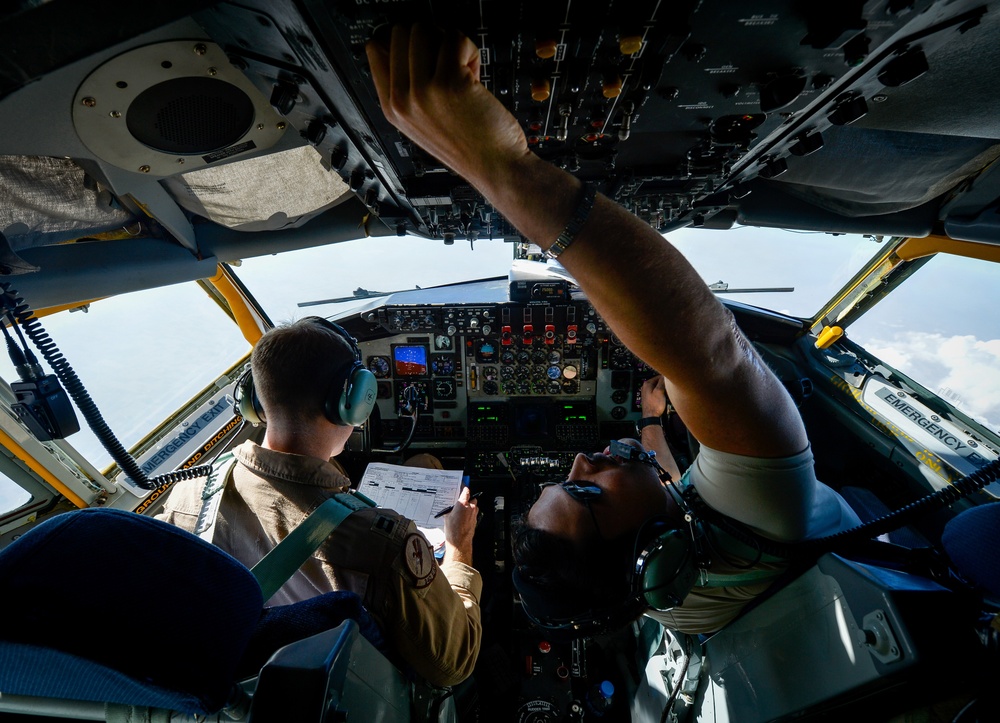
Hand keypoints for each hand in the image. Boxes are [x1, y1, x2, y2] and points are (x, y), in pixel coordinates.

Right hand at [365, 24, 529, 190]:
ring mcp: (424, 91)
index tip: (422, 50)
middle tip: (445, 64)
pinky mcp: (450, 82)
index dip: (402, 41)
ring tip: (461, 70)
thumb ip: (408, 89)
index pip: (375, 49)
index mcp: (391, 108)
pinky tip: (475, 76)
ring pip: (426, 30)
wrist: (495, 167)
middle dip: (428, 39)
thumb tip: (409, 43)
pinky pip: (455, 39)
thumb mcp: (422, 123)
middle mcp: (403, 99)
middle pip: (400, 33)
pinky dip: (470, 51)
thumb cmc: (468, 146)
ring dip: (449, 43)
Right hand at [442, 486, 477, 564]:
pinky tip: (462, 519)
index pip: (466, 491)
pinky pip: (473, 514)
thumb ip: (450, 509)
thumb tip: (451, 508)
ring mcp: (474, 514)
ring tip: (460, 512)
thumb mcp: (446, 517)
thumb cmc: (453, 530)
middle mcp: (470, 507)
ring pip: (473, 506)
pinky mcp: (475, 521)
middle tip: (459, 502)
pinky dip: (469, 514)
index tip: (462, 487)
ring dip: (469, 507)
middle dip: (467, 499)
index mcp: (463, 503)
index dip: (464, 488)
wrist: (459, 542)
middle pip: (471, 498)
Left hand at [641, 375, 667, 417]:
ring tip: (667, 393)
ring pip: (658, 387)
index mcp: (647, 384)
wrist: (651, 417)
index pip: (659, 376)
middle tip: (669, 388)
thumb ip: (662, 382)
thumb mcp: (660, 391)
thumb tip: (664, 375)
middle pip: (658, 382)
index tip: (671, 381)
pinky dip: (661, 393)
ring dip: (663, 389)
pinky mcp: (650, 398)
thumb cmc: (654, 406)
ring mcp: (647, 393)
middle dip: (664, 384)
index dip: (666, 379)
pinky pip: (657, 392)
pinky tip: (664, 397)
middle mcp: (646, 387)